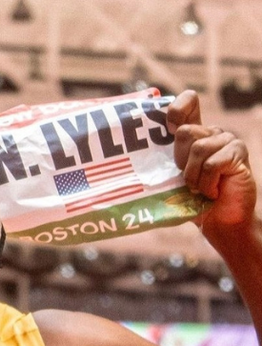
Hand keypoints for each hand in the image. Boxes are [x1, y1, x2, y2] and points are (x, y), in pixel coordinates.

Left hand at [167, 90, 256, 231]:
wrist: (219, 220)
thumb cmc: (191, 199)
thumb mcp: (171, 177)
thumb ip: (160, 159)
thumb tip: (129, 152)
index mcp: (194, 133)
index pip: (189, 102)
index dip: (177, 108)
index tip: (169, 128)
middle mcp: (211, 132)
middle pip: (184, 131)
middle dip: (180, 160)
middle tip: (188, 179)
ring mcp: (227, 140)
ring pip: (199, 148)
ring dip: (194, 175)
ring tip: (200, 188)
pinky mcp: (239, 152)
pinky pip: (212, 163)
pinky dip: (207, 183)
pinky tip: (213, 191)